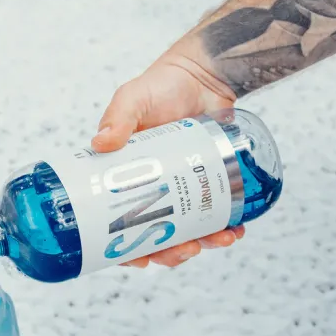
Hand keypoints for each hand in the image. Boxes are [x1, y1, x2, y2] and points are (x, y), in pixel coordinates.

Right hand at [91, 45, 244, 268]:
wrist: (203, 74)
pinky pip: (216, 213)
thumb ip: (118, 116)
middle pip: (156, 235)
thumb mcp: (133, 99)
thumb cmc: (160, 85)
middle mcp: (152, 189)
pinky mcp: (209, 182)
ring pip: (188, 230)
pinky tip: (235, 230)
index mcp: (124, 179)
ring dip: (201, 243)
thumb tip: (99, 143)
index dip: (126, 248)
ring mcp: (182, 189)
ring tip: (218, 240)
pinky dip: (226, 226)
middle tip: (185, 250)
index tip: (139, 260)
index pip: (118, 223)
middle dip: (170, 252)